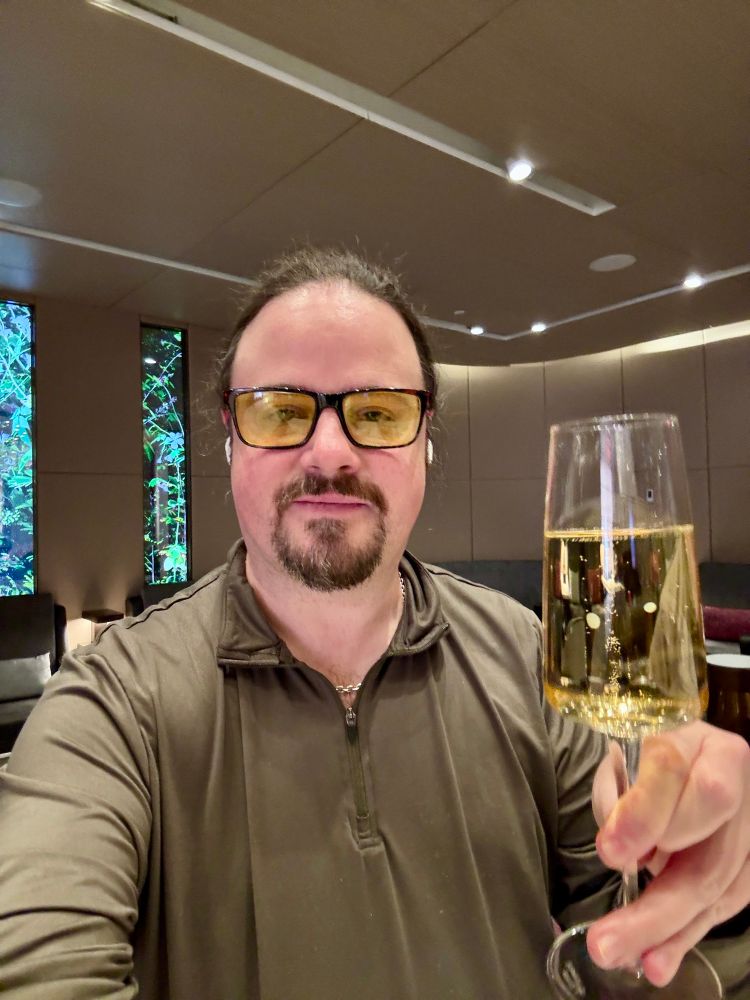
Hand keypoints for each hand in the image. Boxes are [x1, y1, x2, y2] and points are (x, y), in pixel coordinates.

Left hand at [587, 721, 749, 985]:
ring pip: (716, 889)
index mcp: (704, 744)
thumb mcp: (629, 762)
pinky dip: (684, 936)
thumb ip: (622, 800)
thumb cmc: (653, 762)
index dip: (643, 813)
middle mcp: (740, 783)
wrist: (697, 767)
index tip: (610, 852)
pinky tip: (656, 961)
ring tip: (622, 956)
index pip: (673, 772)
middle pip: (707, 850)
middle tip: (605, 939)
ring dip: (666, 931)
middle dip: (655, 903)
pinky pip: (723, 907)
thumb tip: (622, 854)